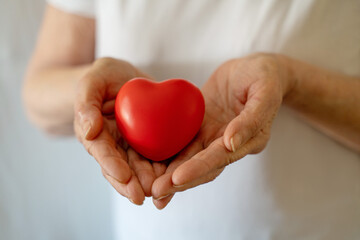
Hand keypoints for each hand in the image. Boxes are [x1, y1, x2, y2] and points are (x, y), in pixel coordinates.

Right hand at [74, 57, 166, 204]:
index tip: (124, 177)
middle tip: (142, 196)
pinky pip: (156, 157)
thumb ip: (86, 104)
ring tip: (160, 192)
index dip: (112, 166)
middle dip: (131, 184)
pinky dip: (163, 168)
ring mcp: (131, 146)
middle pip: (121, 168)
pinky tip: (173, 177)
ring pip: (139, 168)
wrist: (124, 78)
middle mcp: (113, 145)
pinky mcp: (148, 142)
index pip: (102, 152)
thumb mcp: (92, 81)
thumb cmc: (103, 77)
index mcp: (96, 133)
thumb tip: (88, 131)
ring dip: (148, 181)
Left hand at [151, 53, 294, 208]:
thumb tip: (231, 143)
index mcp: (248, 140)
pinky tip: (150, 166)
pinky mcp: (200, 127)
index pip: (220, 157)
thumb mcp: (265, 92)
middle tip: (157, 192)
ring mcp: (213, 136)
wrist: (252, 68)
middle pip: (203, 166)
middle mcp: (229, 144)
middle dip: (180, 181)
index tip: (177, 178)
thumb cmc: (263, 76)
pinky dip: (168, 156)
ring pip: (190, 159)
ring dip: (171, 175)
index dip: (199, 168)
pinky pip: (183, 142)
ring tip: (151, 189)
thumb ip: (251, 119)